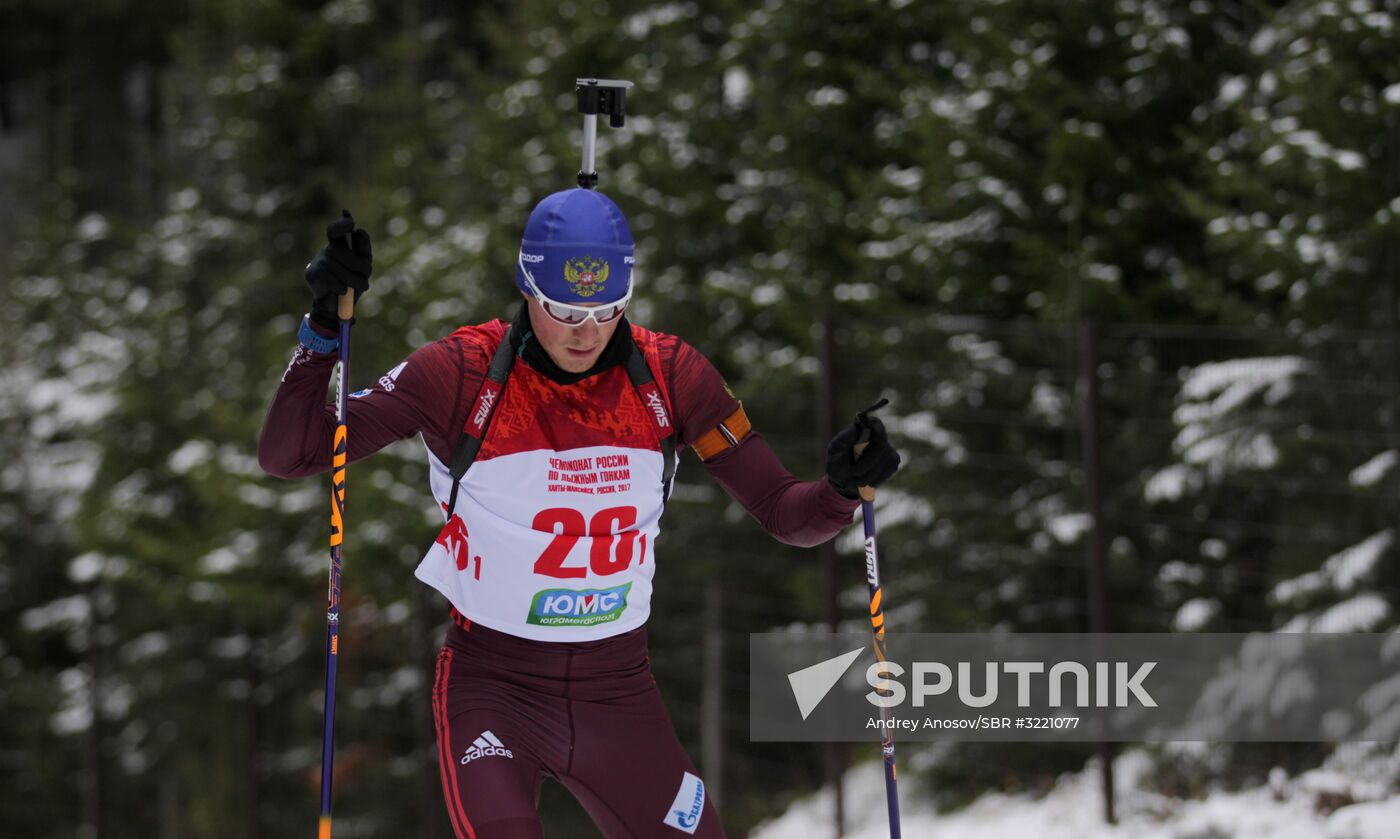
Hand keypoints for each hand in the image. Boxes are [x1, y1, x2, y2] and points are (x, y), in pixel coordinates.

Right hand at [305, 210, 371, 327]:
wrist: (338, 306)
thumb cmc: (352, 283)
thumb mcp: (363, 267)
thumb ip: (363, 250)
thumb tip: (359, 230)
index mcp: (339, 246)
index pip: (335, 230)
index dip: (340, 225)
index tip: (351, 223)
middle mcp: (326, 250)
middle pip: (339, 251)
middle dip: (356, 264)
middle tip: (367, 276)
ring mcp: (317, 261)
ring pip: (335, 266)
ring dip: (352, 279)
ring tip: (359, 286)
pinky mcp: (311, 274)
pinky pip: (329, 278)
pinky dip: (341, 286)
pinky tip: (343, 291)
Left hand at [826, 413, 900, 499]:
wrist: (843, 480)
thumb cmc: (837, 461)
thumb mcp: (834, 451)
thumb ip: (842, 439)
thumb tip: (855, 428)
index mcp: (864, 428)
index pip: (876, 424)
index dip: (875, 431)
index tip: (865, 443)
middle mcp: (879, 435)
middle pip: (880, 445)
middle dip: (866, 463)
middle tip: (853, 472)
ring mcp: (889, 449)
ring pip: (884, 462)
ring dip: (868, 474)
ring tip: (856, 477)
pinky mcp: (894, 463)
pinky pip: (886, 472)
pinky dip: (874, 479)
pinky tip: (866, 479)